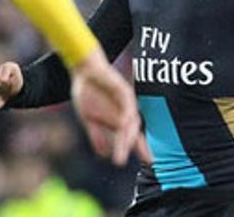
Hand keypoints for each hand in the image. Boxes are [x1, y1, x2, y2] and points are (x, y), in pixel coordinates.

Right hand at [69, 49, 149, 165]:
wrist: (84, 71)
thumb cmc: (87, 93)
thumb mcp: (88, 119)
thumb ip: (97, 136)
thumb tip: (103, 155)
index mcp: (119, 119)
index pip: (134, 136)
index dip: (142, 148)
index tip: (150, 161)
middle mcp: (126, 111)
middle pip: (134, 131)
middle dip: (139, 146)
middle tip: (144, 160)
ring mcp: (125, 100)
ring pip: (131, 120)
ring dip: (129, 134)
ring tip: (125, 148)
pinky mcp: (122, 89)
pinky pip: (127, 103)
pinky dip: (127, 113)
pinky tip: (124, 123)